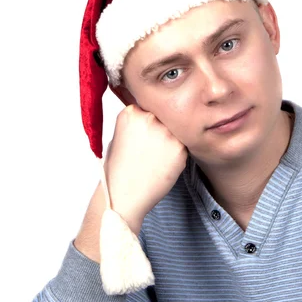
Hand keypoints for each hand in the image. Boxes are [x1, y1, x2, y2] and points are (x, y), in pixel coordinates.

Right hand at [103, 104, 187, 234]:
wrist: (124, 195)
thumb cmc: (118, 168)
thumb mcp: (120, 135)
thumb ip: (138, 122)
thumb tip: (156, 114)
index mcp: (131, 113)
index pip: (149, 106)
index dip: (150, 122)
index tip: (145, 133)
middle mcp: (150, 118)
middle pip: (165, 116)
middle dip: (161, 129)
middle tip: (151, 148)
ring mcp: (166, 133)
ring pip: (176, 131)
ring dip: (170, 141)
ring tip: (155, 158)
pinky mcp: (179, 148)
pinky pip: (183, 145)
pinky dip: (176, 154)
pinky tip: (162, 165)